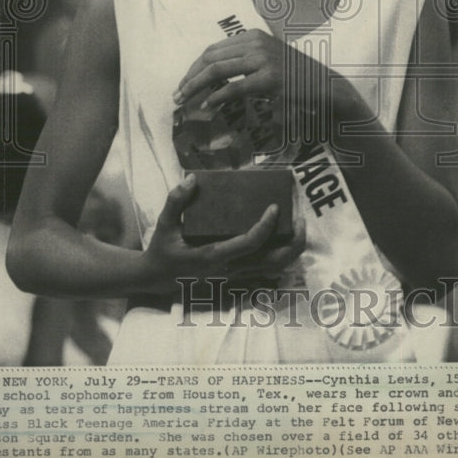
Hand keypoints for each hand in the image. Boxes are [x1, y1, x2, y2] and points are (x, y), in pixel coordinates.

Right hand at [142, 174, 304, 298]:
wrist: (158, 279)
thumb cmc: (163, 248)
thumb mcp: (164, 223)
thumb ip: (176, 200)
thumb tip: (191, 179)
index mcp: (212, 256)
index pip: (249, 244)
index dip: (266, 226)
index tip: (275, 206)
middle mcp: (229, 270)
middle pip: (273, 261)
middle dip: (292, 241)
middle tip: (299, 217)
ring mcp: (235, 277)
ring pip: (275, 269)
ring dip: (292, 249)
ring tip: (298, 226)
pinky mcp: (237, 278)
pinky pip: (268, 272)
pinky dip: (283, 257)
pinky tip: (287, 240)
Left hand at [172, 29, 330, 136]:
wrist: (325, 88)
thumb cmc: (296, 79)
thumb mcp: (268, 61)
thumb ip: (244, 62)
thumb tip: (212, 76)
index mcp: (253, 35)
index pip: (213, 49)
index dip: (194, 67)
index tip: (184, 82)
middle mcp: (256, 43)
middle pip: (210, 57)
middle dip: (190, 76)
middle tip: (178, 94)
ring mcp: (263, 59)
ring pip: (217, 70)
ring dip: (195, 86)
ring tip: (184, 100)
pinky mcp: (269, 78)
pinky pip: (233, 87)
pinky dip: (216, 97)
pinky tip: (207, 107)